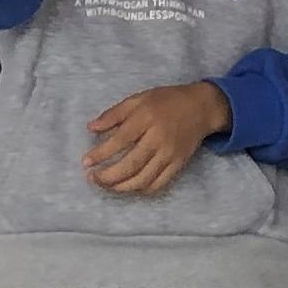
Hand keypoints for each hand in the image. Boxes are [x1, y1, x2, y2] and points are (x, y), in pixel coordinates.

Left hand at [86, 81, 229, 195]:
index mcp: (146, 119)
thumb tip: (91, 128)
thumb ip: (114, 114)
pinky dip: (141, 190)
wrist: (201, 108)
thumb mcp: (139, 98)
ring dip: (121, 187)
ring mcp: (170, 154)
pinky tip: (128, 187)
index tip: (86, 162)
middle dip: (108, 177)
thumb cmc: (167, 101)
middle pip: (130, 165)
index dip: (100, 154)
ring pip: (143, 179)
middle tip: (92, 178)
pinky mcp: (178, 165)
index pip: (119, 141)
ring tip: (106, 185)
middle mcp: (158, 139)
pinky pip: (158, 184)